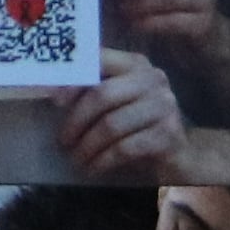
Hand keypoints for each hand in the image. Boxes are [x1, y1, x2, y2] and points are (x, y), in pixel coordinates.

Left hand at [51, 55, 182, 179]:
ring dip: (87, 146)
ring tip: (76, 159)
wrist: (177, 155)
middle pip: (102, 95)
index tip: (54, 102)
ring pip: (112, 125)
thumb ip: (92, 90)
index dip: (73, 80)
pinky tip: (93, 168)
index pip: (99, 61)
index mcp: (136, 64)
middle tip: (63, 141)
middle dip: (76, 121)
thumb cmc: (138, 126)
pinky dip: (103, 160)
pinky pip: (125, 148)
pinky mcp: (168, 135)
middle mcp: (154, 79)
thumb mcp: (117, 103)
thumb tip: (53, 94)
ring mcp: (164, 106)